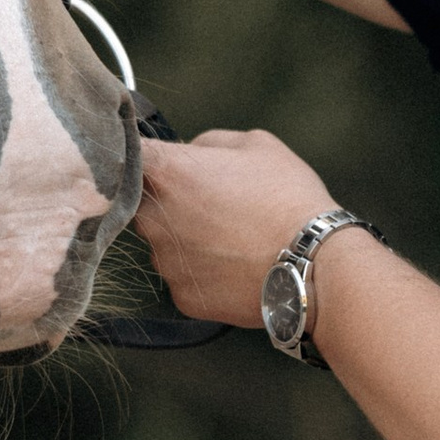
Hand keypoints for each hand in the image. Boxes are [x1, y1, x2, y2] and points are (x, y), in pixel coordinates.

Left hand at [136, 126, 341, 326]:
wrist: (314, 263)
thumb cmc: (287, 195)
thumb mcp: (256, 144)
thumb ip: (208, 142)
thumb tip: (189, 151)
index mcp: (167, 172)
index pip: (125, 153)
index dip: (135, 152)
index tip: (150, 156)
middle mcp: (154, 218)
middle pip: (140, 202)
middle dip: (164, 198)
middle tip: (209, 201)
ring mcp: (165, 262)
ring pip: (162, 242)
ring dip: (183, 236)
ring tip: (230, 237)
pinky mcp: (182, 296)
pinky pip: (182, 276)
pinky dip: (202, 270)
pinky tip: (234, 265)